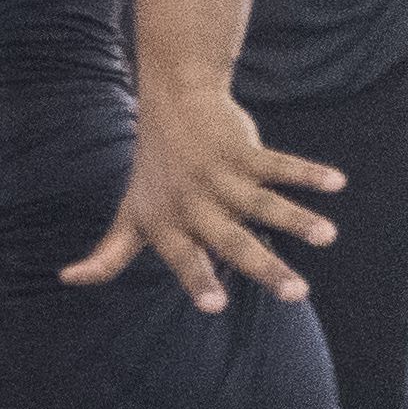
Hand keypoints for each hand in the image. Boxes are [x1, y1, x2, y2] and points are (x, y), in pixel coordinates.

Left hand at [61, 83, 342, 312]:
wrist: (172, 102)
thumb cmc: (154, 170)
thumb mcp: (130, 212)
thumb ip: (109, 252)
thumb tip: (69, 279)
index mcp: (168, 224)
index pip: (183, 256)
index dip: (196, 278)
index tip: (216, 305)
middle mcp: (195, 203)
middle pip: (233, 241)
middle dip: (265, 266)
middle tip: (297, 294)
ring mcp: (221, 176)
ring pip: (264, 203)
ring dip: (297, 218)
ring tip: (327, 236)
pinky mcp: (244, 150)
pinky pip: (280, 164)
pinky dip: (308, 173)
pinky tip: (337, 182)